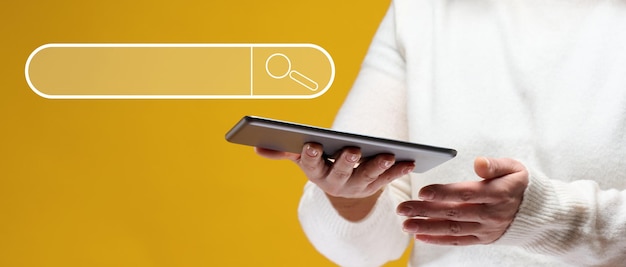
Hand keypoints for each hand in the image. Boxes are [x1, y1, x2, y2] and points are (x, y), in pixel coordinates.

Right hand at [256, 143, 414, 198]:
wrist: (343, 192)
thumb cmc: (323, 166)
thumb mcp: (304, 159)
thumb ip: (283, 151)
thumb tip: (255, 146)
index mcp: (316, 173)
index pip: (310, 164)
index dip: (311, 155)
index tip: (311, 143)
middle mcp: (336, 183)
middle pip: (340, 172)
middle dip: (347, 162)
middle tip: (353, 150)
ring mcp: (357, 187)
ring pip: (367, 177)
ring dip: (377, 167)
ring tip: (387, 155)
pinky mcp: (376, 187)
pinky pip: (388, 179)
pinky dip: (399, 170)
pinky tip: (409, 161)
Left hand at [396, 157, 528, 244]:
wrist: (539, 213)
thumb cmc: (520, 184)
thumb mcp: (515, 168)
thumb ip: (495, 165)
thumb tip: (478, 162)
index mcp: (498, 193)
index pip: (467, 193)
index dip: (444, 193)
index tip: (423, 191)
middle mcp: (491, 214)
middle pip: (454, 213)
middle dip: (425, 211)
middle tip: (403, 208)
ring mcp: (486, 229)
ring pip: (453, 229)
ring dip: (427, 227)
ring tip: (406, 224)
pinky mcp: (482, 238)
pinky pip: (458, 241)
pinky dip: (438, 240)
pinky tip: (420, 236)